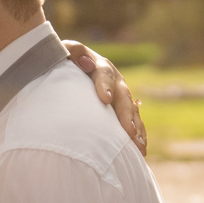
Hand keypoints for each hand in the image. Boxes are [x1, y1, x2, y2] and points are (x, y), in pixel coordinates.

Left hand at [64, 40, 147, 155]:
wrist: (70, 69)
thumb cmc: (63, 62)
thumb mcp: (64, 53)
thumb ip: (72, 52)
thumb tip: (85, 62)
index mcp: (98, 66)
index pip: (103, 73)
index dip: (104, 85)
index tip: (104, 99)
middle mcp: (114, 80)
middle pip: (122, 96)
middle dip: (125, 114)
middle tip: (128, 130)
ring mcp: (120, 95)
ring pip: (131, 110)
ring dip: (136, 128)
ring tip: (138, 145)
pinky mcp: (122, 109)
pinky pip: (133, 121)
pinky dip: (138, 135)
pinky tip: (140, 150)